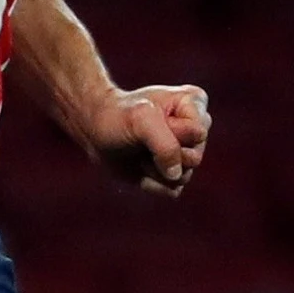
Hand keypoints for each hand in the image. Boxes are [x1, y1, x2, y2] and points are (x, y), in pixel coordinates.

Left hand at [76, 85, 210, 196]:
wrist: (95, 130)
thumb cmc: (118, 117)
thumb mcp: (141, 119)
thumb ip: (166, 144)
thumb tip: (177, 175)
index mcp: (194, 103)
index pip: (198, 133)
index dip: (171, 133)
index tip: (149, 119)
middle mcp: (196, 129)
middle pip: (194, 159)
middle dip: (162, 154)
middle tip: (141, 139)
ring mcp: (187, 152)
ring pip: (183, 177)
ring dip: (153, 169)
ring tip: (139, 150)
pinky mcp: (175, 173)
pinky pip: (172, 190)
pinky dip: (151, 182)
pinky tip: (139, 165)